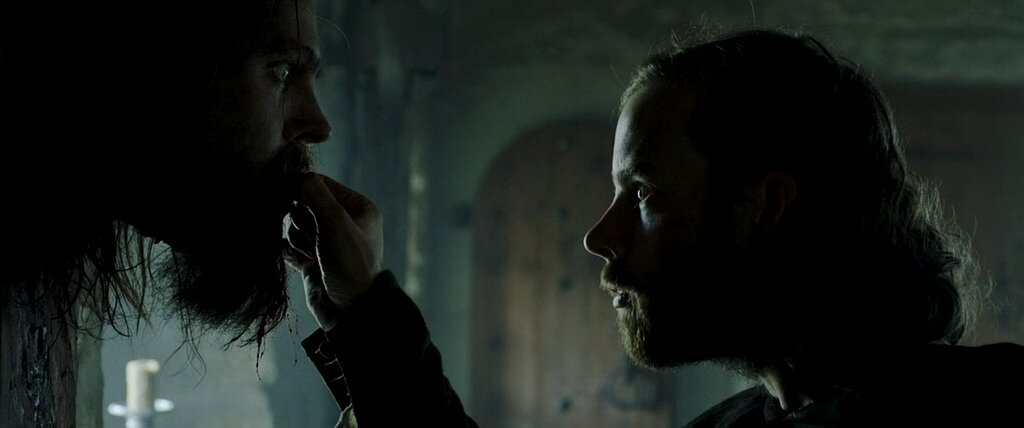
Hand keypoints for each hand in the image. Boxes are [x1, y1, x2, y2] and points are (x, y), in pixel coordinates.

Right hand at [283, 174, 382, 330]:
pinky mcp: (310, 258)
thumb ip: (312, 193)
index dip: (301, 190)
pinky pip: (288, 244)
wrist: (349, 311)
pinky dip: (291, 252)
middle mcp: (341, 220)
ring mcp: (325, 240)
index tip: (292, 200)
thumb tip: (291, 177)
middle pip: (301, 203)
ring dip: (297, 238)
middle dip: (301, 220)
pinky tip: (303, 262)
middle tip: (314, 238)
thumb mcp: (335, 221)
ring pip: (293, 224)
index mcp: (356, 207)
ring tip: (312, 255)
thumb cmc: (350, 263)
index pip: (318, 183)